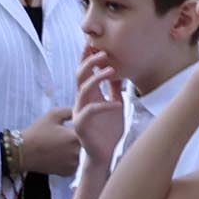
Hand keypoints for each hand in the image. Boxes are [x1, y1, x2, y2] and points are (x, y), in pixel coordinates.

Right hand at [5, 110, 82, 182]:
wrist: (23, 152)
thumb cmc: (38, 131)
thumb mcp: (53, 114)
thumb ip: (71, 111)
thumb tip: (82, 111)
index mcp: (76, 137)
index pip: (90, 131)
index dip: (84, 129)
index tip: (74, 127)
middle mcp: (77, 152)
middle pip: (87, 144)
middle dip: (80, 140)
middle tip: (67, 137)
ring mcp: (73, 164)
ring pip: (82, 155)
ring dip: (77, 151)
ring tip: (63, 146)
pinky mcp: (68, 173)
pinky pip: (76, 164)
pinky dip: (71, 160)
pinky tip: (61, 155)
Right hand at [66, 52, 129, 174]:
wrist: (105, 154)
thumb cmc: (110, 131)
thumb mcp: (116, 105)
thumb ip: (115, 90)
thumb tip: (119, 72)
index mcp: (89, 96)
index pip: (85, 73)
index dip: (87, 58)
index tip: (93, 44)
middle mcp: (81, 102)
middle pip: (80, 76)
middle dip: (89, 63)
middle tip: (103, 53)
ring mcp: (80, 113)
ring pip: (83, 90)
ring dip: (96, 78)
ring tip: (111, 71)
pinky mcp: (82, 126)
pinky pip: (91, 111)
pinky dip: (105, 105)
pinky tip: (118, 103)